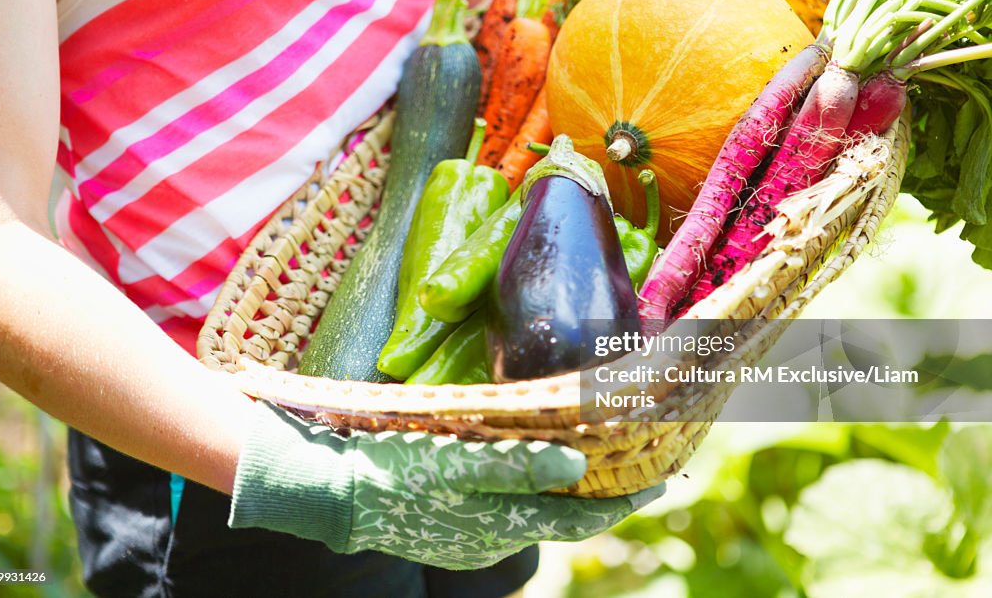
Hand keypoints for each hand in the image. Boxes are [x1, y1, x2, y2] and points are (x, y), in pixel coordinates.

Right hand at [229, 401, 664, 569]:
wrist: (335, 493)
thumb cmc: (395, 470)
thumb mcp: (456, 464)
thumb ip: (517, 467)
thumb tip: (578, 467)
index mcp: (505, 523)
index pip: (583, 517)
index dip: (626, 500)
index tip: (666, 481)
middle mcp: (496, 537)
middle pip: (565, 518)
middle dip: (605, 496)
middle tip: (640, 467)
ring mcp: (472, 536)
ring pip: (537, 514)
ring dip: (569, 492)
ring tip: (595, 464)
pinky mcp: (452, 525)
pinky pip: (508, 510)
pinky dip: (534, 491)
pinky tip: (532, 471)